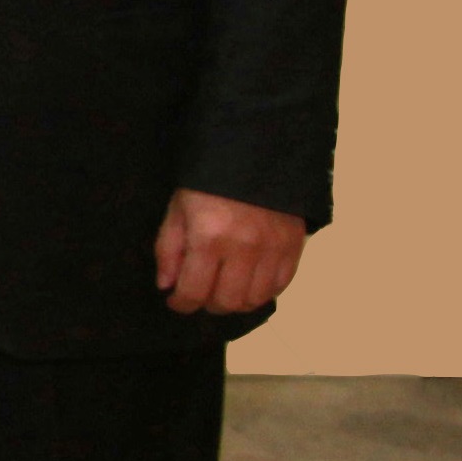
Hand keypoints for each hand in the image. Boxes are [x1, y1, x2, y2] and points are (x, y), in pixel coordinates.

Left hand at [156, 188, 308, 315]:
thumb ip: (169, 250)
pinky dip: (264, 291)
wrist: (253, 156)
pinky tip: (249, 282)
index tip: (176, 301)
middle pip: (227, 301)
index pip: (194, 291)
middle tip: (201, 294)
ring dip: (236, 302)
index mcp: (209, 238)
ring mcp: (273, 248)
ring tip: (224, 290)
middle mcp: (244, 248)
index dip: (181, 304)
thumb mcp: (177, 210)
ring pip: (256, 299)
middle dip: (208, 304)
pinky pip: (281, 285)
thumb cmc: (208, 184)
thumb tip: (167, 286)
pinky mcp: (294, 245)